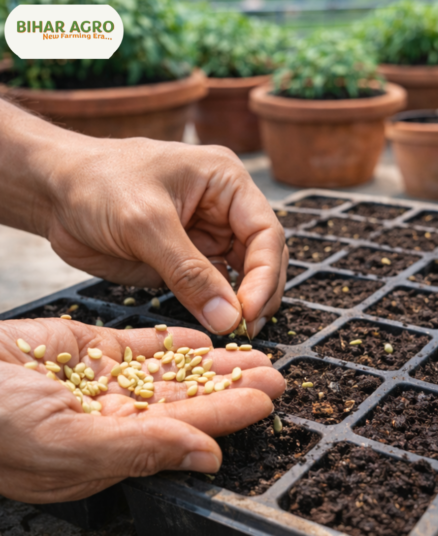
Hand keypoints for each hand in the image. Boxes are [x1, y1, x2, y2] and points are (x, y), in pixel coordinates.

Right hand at [0, 318, 285, 502]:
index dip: (227, 415)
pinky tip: (205, 338)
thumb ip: (140, 449)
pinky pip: (139, 347)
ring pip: (170, 374)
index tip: (268, 399)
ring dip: (214, 364)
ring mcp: (98, 383)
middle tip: (280, 375)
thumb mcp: (64, 444)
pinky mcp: (84, 350)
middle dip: (233, 389)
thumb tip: (206, 458)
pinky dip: (172, 343)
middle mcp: (111, 419)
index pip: (184, 432)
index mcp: (110, 450)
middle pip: (187, 403)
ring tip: (257, 353)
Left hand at [43, 136, 286, 335]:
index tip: (247, 312)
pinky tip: (215, 325)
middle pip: (263, 257)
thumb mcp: (144, 224)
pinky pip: (213, 288)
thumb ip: (189, 273)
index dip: (264, 275)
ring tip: (235, 332)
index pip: (266, 233)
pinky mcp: (188, 260)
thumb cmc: (95, 184)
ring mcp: (208, 235)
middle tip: (245, 330)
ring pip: (243, 276)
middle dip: (259, 293)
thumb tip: (229, 318)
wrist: (50, 190)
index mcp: (226, 182)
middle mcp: (226, 208)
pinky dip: (217, 309)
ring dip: (242, 305)